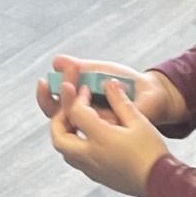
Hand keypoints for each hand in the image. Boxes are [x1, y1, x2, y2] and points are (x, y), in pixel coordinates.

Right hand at [35, 55, 185, 128]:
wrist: (151, 91)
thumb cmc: (124, 84)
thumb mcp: (99, 71)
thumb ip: (78, 68)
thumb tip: (56, 62)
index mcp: (77, 108)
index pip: (52, 108)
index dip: (45, 97)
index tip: (44, 81)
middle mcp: (85, 124)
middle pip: (60, 121)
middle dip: (58, 99)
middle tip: (64, 82)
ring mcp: (100, 132)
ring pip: (78, 126)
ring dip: (75, 105)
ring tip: (77, 87)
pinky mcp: (116, 135)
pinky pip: (103, 127)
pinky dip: (99, 108)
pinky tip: (102, 91)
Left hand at [48, 75, 169, 196]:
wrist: (161, 183)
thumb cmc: (152, 153)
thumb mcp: (139, 122)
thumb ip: (121, 101)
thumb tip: (109, 84)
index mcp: (101, 138)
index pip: (76, 112)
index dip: (79, 97)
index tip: (87, 90)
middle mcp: (91, 156)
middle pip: (59, 137)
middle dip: (58, 119)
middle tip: (68, 108)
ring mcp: (92, 169)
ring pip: (65, 153)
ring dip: (65, 135)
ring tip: (76, 123)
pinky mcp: (98, 177)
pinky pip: (77, 161)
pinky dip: (75, 146)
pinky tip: (89, 138)